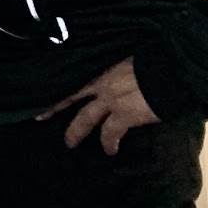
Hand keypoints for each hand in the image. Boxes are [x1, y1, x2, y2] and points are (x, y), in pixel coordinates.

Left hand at [38, 57, 159, 154]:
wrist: (169, 70)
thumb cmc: (151, 59)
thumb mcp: (125, 57)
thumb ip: (113, 65)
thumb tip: (113, 70)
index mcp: (99, 67)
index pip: (71, 74)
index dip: (56, 82)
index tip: (38, 87)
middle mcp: (99, 83)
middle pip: (69, 95)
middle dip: (53, 107)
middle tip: (39, 117)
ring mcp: (110, 100)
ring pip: (85, 118)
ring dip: (76, 132)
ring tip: (70, 143)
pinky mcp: (124, 115)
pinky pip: (110, 133)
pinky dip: (109, 143)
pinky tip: (110, 150)